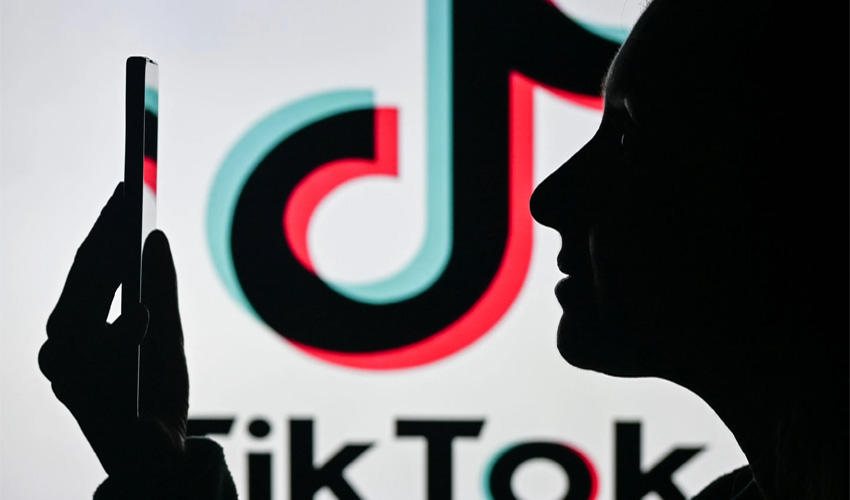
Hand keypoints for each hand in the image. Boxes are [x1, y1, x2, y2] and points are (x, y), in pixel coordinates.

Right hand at [39, 183, 188, 481]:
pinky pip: (90, 361)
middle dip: (105, 234)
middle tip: (128, 194)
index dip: (108, 227)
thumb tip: (158, 235)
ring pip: (76, 309)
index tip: (126, 190)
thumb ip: (162, 286)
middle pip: (83, 278)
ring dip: (101, 268)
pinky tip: (143, 315)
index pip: (92, 265)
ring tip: (126, 228)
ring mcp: (66, 368)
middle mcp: (66, 341)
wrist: (155, 450)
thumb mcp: (168, 332)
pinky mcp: (77, 396)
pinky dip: (117, 337)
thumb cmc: (154, 387)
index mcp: (85, 322)